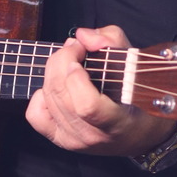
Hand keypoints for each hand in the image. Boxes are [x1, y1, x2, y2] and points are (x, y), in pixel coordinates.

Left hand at [25, 25, 176, 156]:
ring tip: (69, 61)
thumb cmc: (141, 99)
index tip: (84, 54)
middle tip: (75, 47)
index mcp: (117, 122)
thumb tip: (82, 36)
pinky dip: (41, 95)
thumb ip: (112, 41)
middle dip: (62, 59)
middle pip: (61, 93)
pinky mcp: (60, 140)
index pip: (87, 106)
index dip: (77, 77)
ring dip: (53, 70)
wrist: (139, 134)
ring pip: (48, 97)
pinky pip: (36, 114)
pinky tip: (58, 87)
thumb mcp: (136, 64)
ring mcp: (74, 140)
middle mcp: (92, 135)